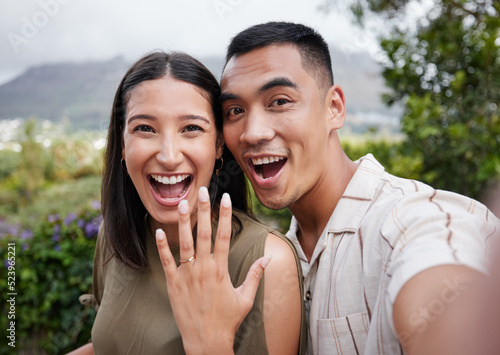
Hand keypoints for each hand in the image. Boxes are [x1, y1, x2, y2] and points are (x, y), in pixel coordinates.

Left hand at [155, 187, 271, 354]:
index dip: (224, 215)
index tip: (225, 199)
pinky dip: (162, 247)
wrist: (207, 342)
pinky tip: (158, 231)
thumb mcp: (245, 298)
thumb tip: (267, 258)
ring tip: (181, 204)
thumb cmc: (227, 321)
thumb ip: (255, 275)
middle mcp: (203, 268)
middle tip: (202, 191)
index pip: (223, 236)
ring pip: (184, 243)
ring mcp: (187, 275)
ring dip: (182, 222)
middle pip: (203, 233)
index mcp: (221, 269)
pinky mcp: (173, 284)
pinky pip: (166, 262)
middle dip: (203, 210)